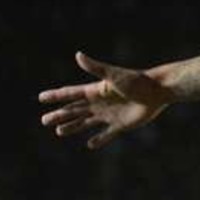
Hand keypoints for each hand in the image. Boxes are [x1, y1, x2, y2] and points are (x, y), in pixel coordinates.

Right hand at [38, 52, 172, 149]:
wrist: (157, 91)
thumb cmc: (136, 81)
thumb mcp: (113, 75)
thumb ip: (95, 68)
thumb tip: (78, 55)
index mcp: (96, 91)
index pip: (71, 94)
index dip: (56, 96)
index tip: (41, 98)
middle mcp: (100, 103)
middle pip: (75, 110)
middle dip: (59, 115)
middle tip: (44, 120)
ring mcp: (110, 114)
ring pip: (86, 122)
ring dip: (73, 127)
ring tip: (59, 132)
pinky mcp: (122, 124)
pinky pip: (107, 134)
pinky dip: (99, 139)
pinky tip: (90, 144)